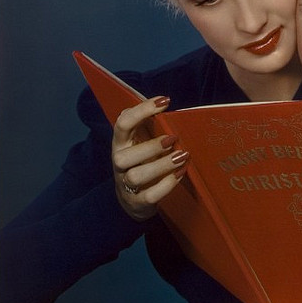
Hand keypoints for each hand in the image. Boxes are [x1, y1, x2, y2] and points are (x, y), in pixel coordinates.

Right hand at [112, 96, 188, 220]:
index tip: (165, 101)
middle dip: (150, 146)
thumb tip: (164, 102)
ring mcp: (126, 184)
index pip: (123, 123)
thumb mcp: (142, 141)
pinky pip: (150, 196)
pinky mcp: (137, 202)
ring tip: (182, 156)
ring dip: (161, 165)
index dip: (142, 110)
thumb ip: (148, 124)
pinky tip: (180, 173)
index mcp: (121, 143)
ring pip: (137, 176)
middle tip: (173, 138)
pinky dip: (167, 185)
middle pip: (124, 156)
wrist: (134, 200)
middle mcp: (119, 163)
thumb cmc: (142, 162)